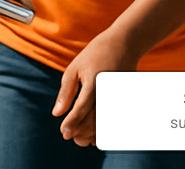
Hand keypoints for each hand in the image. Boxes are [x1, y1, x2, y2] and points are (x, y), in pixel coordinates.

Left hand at [53, 30, 137, 145]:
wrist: (123, 45)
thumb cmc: (94, 55)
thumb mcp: (74, 69)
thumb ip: (66, 92)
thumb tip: (56, 113)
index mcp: (94, 83)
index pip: (82, 108)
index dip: (72, 123)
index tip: (64, 133)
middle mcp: (109, 92)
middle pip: (96, 120)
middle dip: (82, 132)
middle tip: (71, 137)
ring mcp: (121, 96)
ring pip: (108, 123)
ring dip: (94, 134)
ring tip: (81, 138)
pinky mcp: (128, 99)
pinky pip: (117, 120)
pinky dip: (107, 129)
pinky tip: (97, 134)